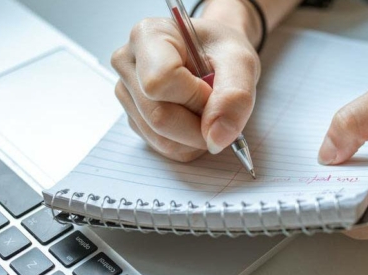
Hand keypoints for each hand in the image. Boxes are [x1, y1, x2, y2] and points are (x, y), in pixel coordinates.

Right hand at [111, 18, 259, 161]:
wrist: (215, 55)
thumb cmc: (222, 51)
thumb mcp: (241, 61)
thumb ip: (235, 96)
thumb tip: (217, 138)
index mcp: (148, 36)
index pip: (160, 82)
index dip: (195, 98)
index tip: (214, 90)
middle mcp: (128, 63)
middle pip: (159, 117)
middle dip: (200, 125)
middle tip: (218, 107)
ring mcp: (127, 93)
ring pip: (161, 138)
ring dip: (196, 137)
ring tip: (208, 110)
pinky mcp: (134, 118)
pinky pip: (163, 146)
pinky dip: (189, 143)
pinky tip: (196, 119)